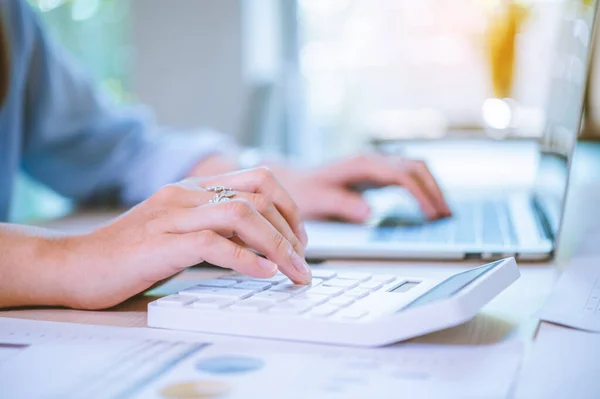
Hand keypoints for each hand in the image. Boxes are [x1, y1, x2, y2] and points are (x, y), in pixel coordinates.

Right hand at [59, 167, 309, 309]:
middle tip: (303, 259)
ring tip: (293, 269)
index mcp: (193, 188)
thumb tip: (260, 242)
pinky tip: (264, 274)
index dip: (288, 207)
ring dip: (277, 244)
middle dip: (291, 228)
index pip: (258, 179)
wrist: (74, 265)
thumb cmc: (128, 254)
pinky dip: (247, 260)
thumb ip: (215, 228)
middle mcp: (186, 195)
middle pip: (258, 195)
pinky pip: (214, 244)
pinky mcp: (161, 244)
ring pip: (242, 215)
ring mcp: (173, 216)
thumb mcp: (179, 231)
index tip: (299, 237)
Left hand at [270, 154, 450, 222]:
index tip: (433, 215)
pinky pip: (408, 176)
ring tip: (445, 213)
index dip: (422, 194)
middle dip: (435, 190)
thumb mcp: (317, 199)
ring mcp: (376, 165)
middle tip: (448, 216)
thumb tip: (369, 212)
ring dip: (433, 187)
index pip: (402, 176)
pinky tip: (428, 206)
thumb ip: (341, 204)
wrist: (292, 180)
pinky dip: (423, 188)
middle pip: (416, 167)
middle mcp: (373, 160)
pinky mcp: (376, 174)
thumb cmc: (303, 190)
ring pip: (416, 168)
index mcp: (362, 165)